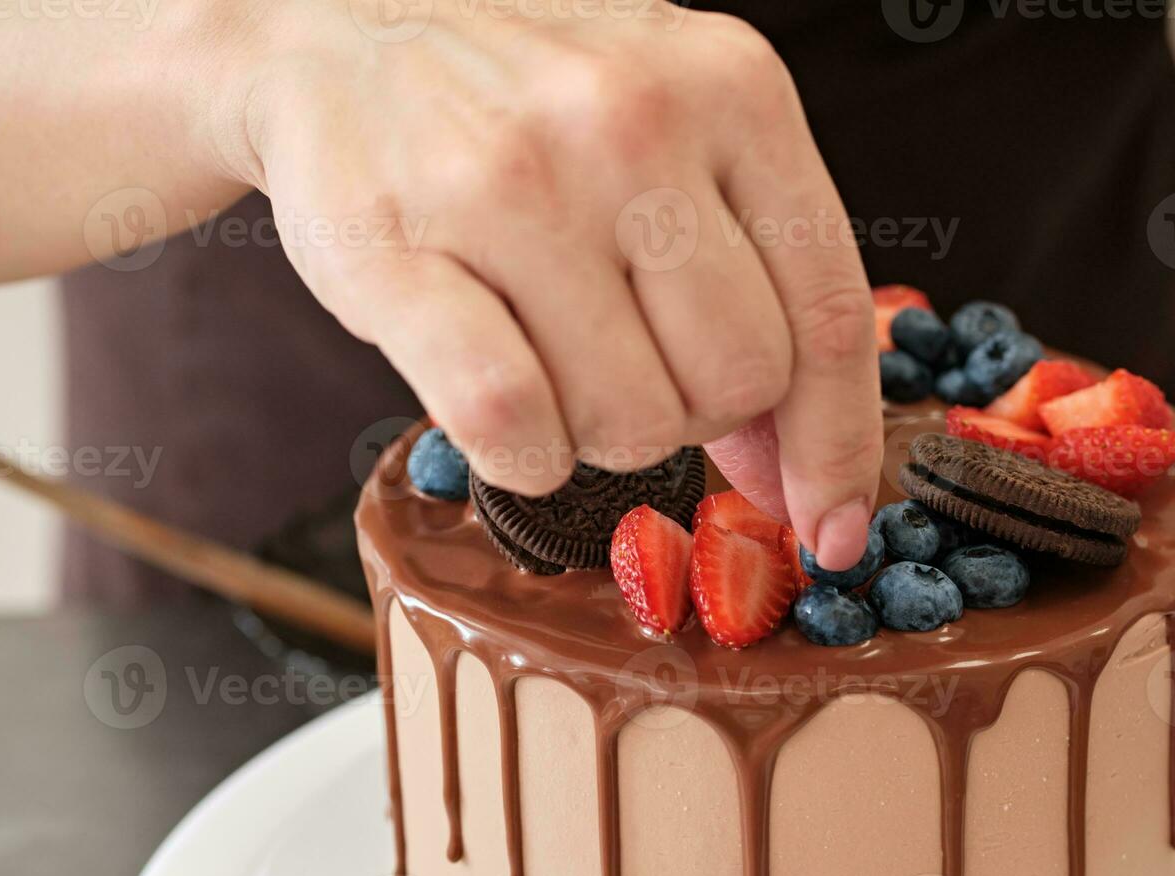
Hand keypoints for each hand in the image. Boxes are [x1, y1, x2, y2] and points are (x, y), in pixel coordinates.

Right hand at [224, 0, 879, 568]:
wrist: (337, 30)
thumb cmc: (533, 106)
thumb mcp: (680, 143)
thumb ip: (759, 288)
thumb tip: (806, 483)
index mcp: (733, 88)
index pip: (829, 312)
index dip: (837, 443)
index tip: (832, 527)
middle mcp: (631, 121)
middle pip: (737, 380)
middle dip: (694, 413)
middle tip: (630, 363)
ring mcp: (510, 181)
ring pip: (630, 420)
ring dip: (600, 432)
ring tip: (551, 353)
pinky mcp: (395, 249)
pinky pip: (510, 421)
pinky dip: (526, 456)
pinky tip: (510, 417)